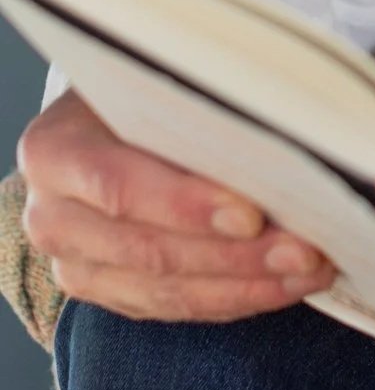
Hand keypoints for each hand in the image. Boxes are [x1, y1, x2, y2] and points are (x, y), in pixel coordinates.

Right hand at [17, 90, 336, 322]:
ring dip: (246, 284)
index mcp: (54, 150)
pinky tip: (281, 284)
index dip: (186, 205)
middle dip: (236, 255)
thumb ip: (203, 106)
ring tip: (307, 270)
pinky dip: (234, 298)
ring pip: (166, 289)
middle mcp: (52, 215)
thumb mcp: (162, 81)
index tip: (252, 215)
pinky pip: (174, 308)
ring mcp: (76, 262)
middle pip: (149, 249)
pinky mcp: (108, 292)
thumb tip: (283, 128)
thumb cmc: (147, 91)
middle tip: (304, 250)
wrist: (110, 119)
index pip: (119, 185)